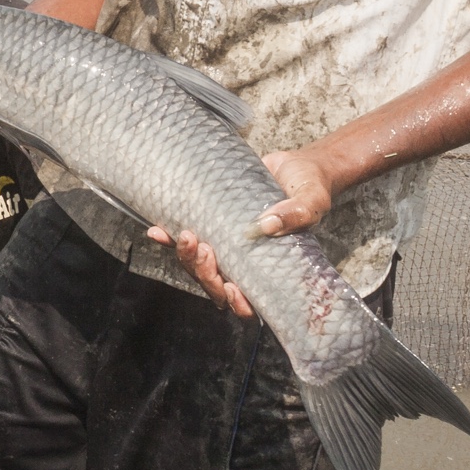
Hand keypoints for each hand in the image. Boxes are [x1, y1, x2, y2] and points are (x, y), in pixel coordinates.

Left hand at [147, 150, 327, 319]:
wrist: (297, 166)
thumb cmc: (310, 188)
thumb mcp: (311, 201)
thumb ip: (296, 215)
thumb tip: (266, 225)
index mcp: (271, 268)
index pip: (251, 302)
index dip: (237, 303)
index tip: (231, 286)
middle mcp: (245, 262)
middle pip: (216, 286)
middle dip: (204, 274)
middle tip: (203, 250)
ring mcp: (226, 245)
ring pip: (198, 267)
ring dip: (186, 258)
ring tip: (186, 236)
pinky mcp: (212, 225)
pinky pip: (186, 240)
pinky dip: (169, 239)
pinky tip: (157, 232)